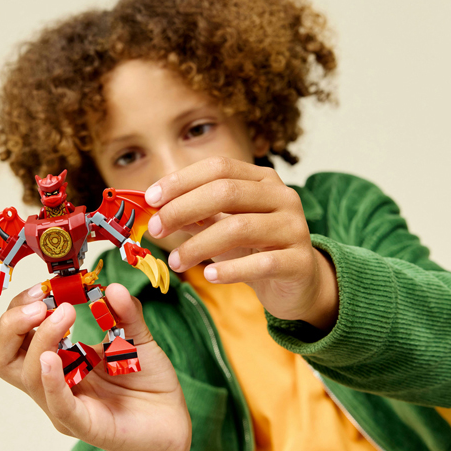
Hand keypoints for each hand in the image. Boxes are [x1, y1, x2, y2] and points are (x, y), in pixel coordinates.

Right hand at [0, 282, 191, 450]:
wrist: (172, 419)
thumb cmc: (147, 380)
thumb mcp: (136, 336)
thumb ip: (125, 312)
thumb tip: (111, 287)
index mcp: (57, 360)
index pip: (15, 336)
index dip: (20, 310)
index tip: (42, 288)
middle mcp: (52, 384)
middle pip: (3, 358)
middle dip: (12, 325)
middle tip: (39, 303)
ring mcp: (65, 406)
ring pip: (28, 377)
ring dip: (41, 339)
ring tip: (64, 313)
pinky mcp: (85, 425)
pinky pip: (59, 405)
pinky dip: (51, 381)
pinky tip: (51, 359)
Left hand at [145, 156, 338, 330]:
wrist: (298, 283)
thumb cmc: (255, 249)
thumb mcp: (223, 227)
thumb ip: (196, 215)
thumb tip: (156, 208)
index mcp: (262, 180)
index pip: (218, 167)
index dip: (181, 180)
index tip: (151, 199)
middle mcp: (282, 196)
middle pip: (226, 192)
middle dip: (183, 209)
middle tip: (156, 230)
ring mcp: (294, 228)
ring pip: (239, 228)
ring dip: (199, 245)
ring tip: (176, 262)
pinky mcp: (300, 261)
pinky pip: (261, 263)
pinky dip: (231, 270)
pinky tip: (209, 276)